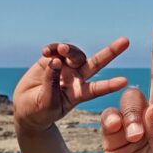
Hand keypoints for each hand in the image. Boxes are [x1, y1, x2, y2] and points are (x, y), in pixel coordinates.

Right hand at [12, 37, 128, 131]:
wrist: (27, 108)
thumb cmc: (39, 111)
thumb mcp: (46, 103)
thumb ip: (51, 84)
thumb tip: (55, 61)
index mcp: (79, 94)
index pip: (97, 89)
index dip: (110, 85)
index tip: (124, 81)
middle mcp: (77, 78)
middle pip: (97, 63)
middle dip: (111, 52)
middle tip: (125, 41)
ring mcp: (66, 68)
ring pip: (75, 53)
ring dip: (70, 50)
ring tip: (61, 50)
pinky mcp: (52, 59)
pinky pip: (56, 49)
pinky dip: (53, 47)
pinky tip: (45, 51)